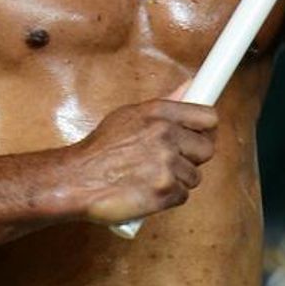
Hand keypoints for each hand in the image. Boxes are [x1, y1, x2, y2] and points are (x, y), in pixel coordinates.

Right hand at [68, 92, 217, 224]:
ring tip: (150, 177)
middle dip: (192, 158)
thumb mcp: (129, 116)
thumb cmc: (100, 150)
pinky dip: (167, 198)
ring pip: (194, 176)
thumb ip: (165, 105)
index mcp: (159, 113)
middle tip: (172, 162)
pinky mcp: (165, 192)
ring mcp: (166, 164)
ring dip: (177, 180)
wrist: (77, 179)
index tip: (200, 136)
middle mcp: (166, 135)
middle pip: (207, 149)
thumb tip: (190, 87)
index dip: (205, 130)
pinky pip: (182, 196)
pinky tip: (147, 191)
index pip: (208, 117)